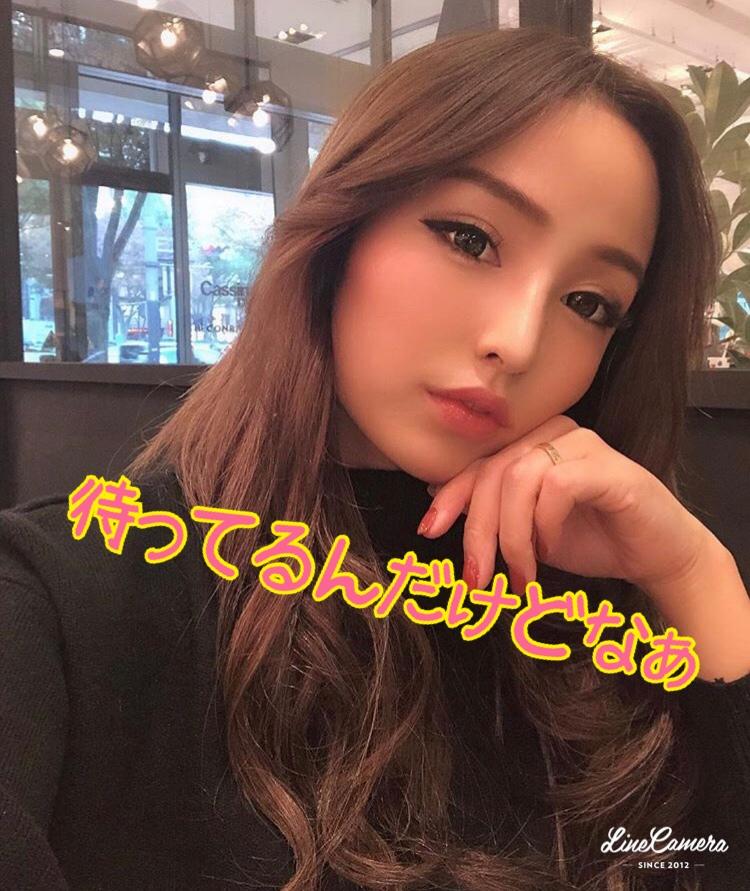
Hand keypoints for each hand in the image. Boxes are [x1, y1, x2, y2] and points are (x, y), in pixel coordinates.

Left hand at [418, 415, 712, 594]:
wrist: (656, 555)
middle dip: (478, 531)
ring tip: (520, 574)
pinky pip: (555, 485)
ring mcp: (582, 445)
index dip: (450, 496)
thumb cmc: (592, 539)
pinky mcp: (607, 466)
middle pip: (493, 473)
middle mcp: (553, 434)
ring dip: (511, 536)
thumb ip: (490, 509)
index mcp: (532, 443)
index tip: (428, 530)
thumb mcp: (526, 529)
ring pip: (518, 479)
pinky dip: (544, 524)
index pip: (479, 464)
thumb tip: (438, 498)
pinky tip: (550, 550)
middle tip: (477, 578)